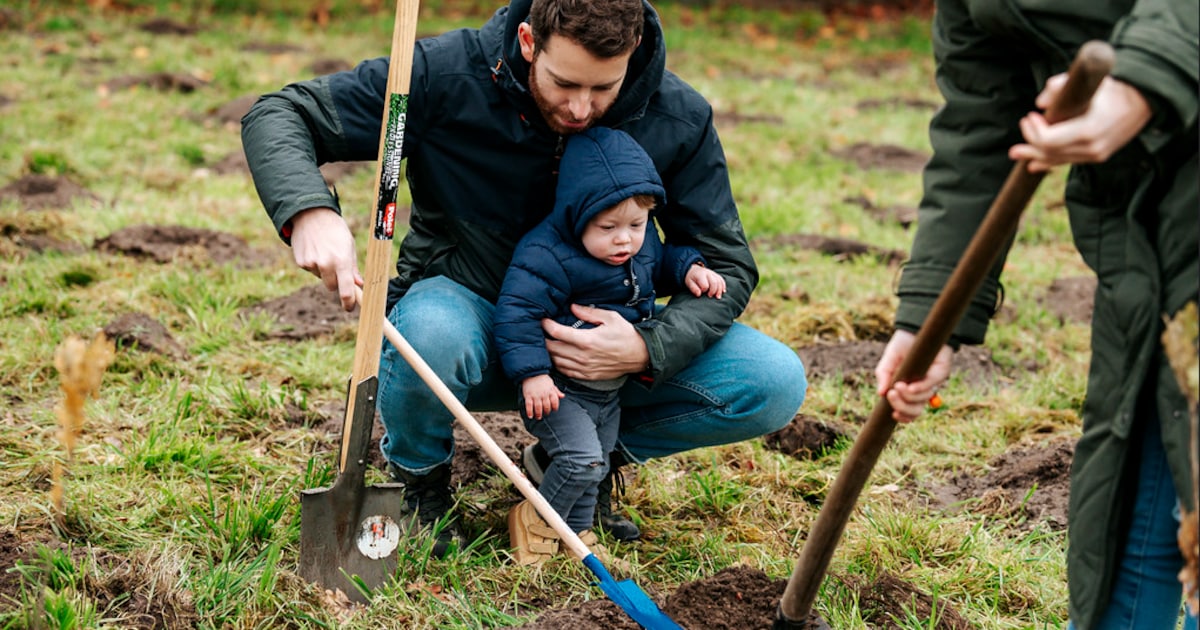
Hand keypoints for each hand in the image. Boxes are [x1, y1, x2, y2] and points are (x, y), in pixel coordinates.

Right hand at [289, 207, 362, 310]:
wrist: (311, 214)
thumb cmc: (335, 229)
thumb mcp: (349, 245)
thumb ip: (352, 267)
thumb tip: (359, 284)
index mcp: (342, 261)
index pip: (346, 291)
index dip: (348, 303)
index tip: (349, 308)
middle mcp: (326, 264)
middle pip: (332, 287)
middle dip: (336, 281)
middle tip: (337, 267)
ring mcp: (312, 264)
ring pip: (321, 278)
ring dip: (324, 271)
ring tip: (325, 251)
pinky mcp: (301, 262)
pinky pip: (311, 270)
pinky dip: (314, 264)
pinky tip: (315, 249)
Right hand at [522, 374, 563, 419]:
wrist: (532, 372)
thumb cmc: (542, 379)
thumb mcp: (551, 384)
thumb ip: (556, 391)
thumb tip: (563, 396)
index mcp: (550, 391)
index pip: (555, 402)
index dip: (555, 407)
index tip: (553, 410)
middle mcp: (544, 394)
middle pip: (547, 406)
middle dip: (546, 412)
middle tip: (545, 414)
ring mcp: (536, 395)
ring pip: (538, 407)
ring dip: (539, 414)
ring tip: (538, 417)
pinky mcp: (528, 395)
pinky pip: (529, 406)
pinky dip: (529, 412)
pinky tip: (530, 416)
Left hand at [543, 304, 649, 380]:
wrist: (640, 355)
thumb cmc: (626, 334)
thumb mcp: (610, 317)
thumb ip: (589, 313)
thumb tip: (573, 307)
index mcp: (587, 339)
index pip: (558, 333)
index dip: (547, 325)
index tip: (543, 320)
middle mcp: (583, 356)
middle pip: (553, 348)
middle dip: (544, 339)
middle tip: (542, 332)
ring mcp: (584, 368)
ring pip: (557, 362)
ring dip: (549, 353)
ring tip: (547, 344)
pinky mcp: (588, 376)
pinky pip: (566, 372)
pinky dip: (558, 365)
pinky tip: (558, 358)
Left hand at [685, 264, 725, 298]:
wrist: (694, 270)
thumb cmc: (691, 278)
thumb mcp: (689, 283)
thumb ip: (693, 288)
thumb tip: (699, 294)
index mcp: (701, 275)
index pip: (705, 285)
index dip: (704, 290)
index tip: (701, 293)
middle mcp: (708, 273)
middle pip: (714, 282)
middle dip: (713, 291)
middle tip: (710, 296)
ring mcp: (713, 273)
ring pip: (719, 281)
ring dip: (720, 290)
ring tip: (718, 297)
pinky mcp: (716, 275)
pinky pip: (721, 280)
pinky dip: (723, 286)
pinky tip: (723, 291)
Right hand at [874, 330, 953, 422]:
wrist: (915, 327)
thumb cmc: (903, 344)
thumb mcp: (888, 360)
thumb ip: (883, 376)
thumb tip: (880, 394)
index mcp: (909, 389)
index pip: (909, 411)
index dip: (903, 416)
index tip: (892, 414)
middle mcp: (922, 388)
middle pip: (916, 410)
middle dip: (902, 407)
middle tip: (891, 395)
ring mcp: (932, 381)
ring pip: (923, 400)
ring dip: (909, 396)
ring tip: (897, 386)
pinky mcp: (941, 372)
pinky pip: (931, 386)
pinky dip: (919, 389)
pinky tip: (909, 386)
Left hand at [1008, 75, 1151, 172]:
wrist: (1145, 100)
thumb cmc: (1115, 89)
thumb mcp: (1090, 81)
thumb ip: (1061, 86)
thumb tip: (1041, 102)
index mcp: (1088, 130)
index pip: (1048, 140)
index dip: (1033, 131)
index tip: (1030, 115)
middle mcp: (1091, 148)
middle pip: (1049, 153)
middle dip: (1029, 146)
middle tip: (1018, 136)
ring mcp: (1095, 155)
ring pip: (1057, 160)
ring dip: (1035, 157)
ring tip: (1017, 154)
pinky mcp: (1098, 156)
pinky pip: (1069, 162)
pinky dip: (1050, 162)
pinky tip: (1035, 165)